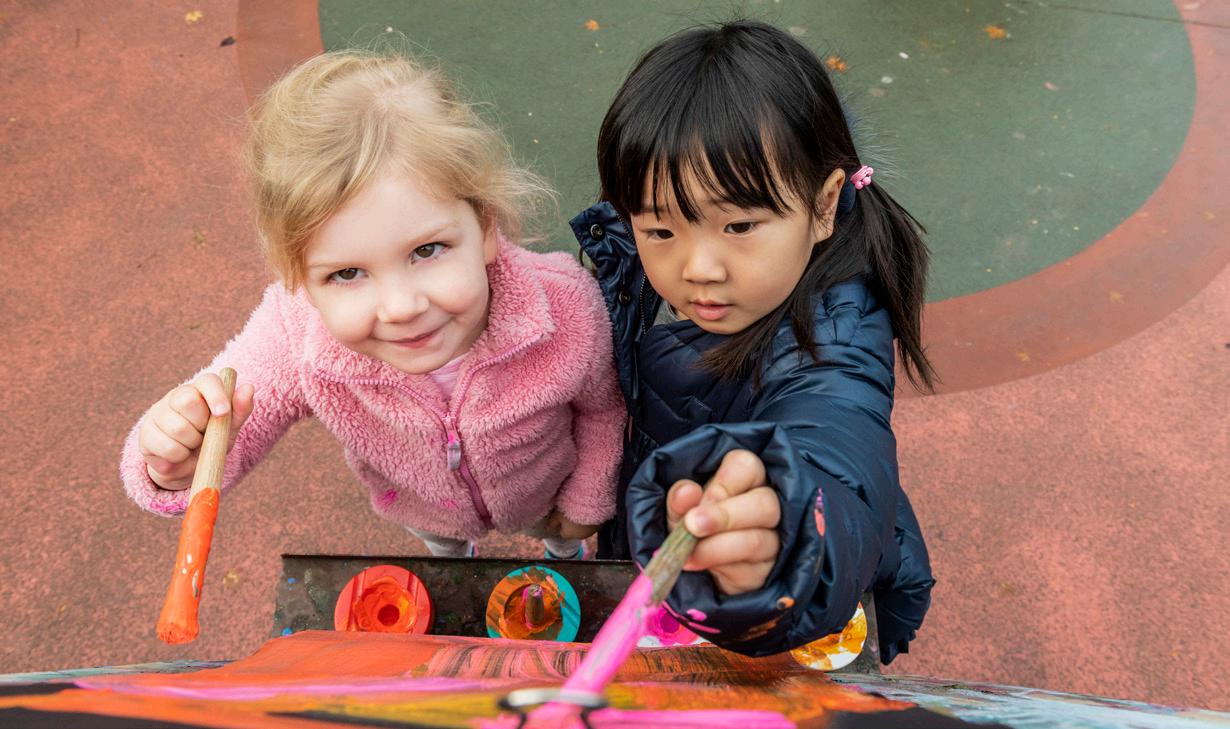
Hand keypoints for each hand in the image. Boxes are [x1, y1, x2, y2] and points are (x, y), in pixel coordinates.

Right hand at [138, 373, 254, 489]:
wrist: (188, 467)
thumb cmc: (212, 440)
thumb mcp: (230, 427)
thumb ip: (240, 410)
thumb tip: (249, 388)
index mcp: (201, 390)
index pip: (207, 381)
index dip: (216, 395)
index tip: (222, 413)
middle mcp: (176, 396)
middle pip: (187, 401)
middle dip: (201, 425)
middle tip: (203, 434)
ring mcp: (158, 413)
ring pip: (177, 428)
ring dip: (191, 445)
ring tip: (192, 446)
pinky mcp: (146, 434)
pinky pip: (166, 447)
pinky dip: (178, 458)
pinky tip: (178, 455)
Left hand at [546, 509, 601, 539]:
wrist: (591, 504)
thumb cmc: (572, 509)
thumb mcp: (558, 514)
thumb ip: (552, 523)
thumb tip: (547, 529)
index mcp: (568, 535)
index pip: (562, 532)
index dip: (561, 524)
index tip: (562, 515)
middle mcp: (579, 536)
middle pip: (573, 531)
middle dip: (572, 524)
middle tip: (571, 511)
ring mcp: (591, 532)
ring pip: (583, 528)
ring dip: (581, 522)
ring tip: (581, 510)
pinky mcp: (599, 526)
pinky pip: (592, 524)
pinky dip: (590, 519)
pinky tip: (589, 510)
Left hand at [667, 449, 780, 595]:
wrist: (696, 568)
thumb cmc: (693, 527)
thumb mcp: (680, 510)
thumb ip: (680, 498)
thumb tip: (687, 491)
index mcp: (748, 479)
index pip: (748, 467)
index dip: (723, 483)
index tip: (698, 499)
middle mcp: (768, 507)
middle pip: (765, 504)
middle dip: (725, 516)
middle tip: (693, 526)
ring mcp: (772, 542)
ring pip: (757, 541)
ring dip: (718, 548)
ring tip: (689, 554)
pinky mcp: (765, 573)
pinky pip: (749, 572)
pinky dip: (720, 569)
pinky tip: (700, 567)